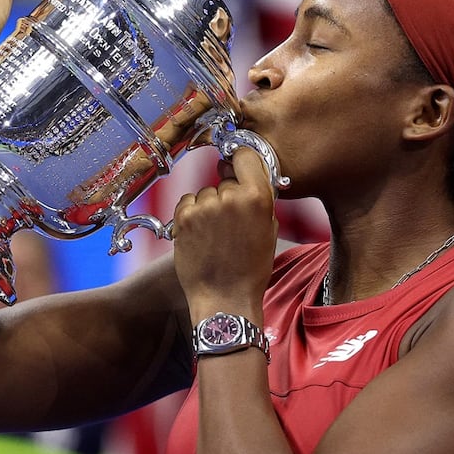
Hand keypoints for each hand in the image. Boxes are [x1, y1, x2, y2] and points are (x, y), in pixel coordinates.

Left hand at [172, 147, 277, 321]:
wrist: (225, 298)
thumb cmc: (250, 269)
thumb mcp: (269, 230)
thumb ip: (261, 199)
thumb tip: (248, 175)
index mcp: (257, 197)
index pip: (245, 155)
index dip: (240, 160)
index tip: (236, 165)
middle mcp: (230, 197)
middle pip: (225, 179)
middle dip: (227, 194)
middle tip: (230, 223)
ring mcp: (205, 207)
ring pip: (206, 192)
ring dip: (209, 207)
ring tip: (215, 235)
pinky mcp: (184, 217)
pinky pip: (188, 202)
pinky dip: (192, 214)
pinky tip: (201, 236)